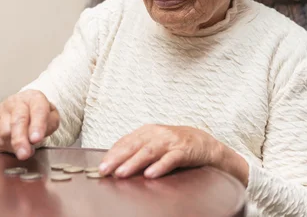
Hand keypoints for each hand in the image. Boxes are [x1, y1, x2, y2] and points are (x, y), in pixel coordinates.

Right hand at [0, 90, 59, 159]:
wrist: (23, 106)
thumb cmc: (39, 113)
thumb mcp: (51, 117)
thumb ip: (50, 125)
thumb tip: (37, 137)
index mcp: (35, 98)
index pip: (38, 110)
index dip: (37, 126)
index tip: (36, 139)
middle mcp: (17, 101)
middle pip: (18, 121)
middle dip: (20, 139)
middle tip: (24, 154)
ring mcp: (3, 109)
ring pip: (6, 131)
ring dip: (15, 145)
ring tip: (24, 147)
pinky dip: (6, 145)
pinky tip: (14, 143)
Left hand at [98, 124, 248, 184]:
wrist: (205, 143)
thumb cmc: (175, 145)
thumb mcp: (155, 144)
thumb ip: (137, 150)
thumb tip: (114, 163)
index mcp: (147, 131)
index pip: (125, 142)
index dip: (112, 154)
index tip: (100, 166)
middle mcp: (156, 134)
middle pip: (133, 146)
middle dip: (117, 159)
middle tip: (104, 171)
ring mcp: (170, 141)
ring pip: (149, 152)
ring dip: (134, 163)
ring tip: (121, 173)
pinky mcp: (183, 151)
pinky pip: (170, 159)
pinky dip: (160, 166)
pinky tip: (150, 174)